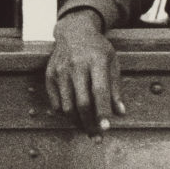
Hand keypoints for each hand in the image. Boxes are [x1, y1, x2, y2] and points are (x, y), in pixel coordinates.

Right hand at [45, 10, 121, 128]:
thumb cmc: (97, 49)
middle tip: (96, 136)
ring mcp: (60, 70)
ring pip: (67, 105)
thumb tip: (120, 113)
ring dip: (77, 122)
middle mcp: (76, 65)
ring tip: (86, 128)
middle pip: (81, 102)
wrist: (74, 31)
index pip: (99, 91)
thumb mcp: (112, 62)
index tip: (106, 128)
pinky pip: (55, 102)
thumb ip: (115, 88)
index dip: (102, 112)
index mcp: (96, 61)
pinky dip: (64, 113)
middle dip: (89, 124)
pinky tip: (74, 115)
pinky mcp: (49, 75)